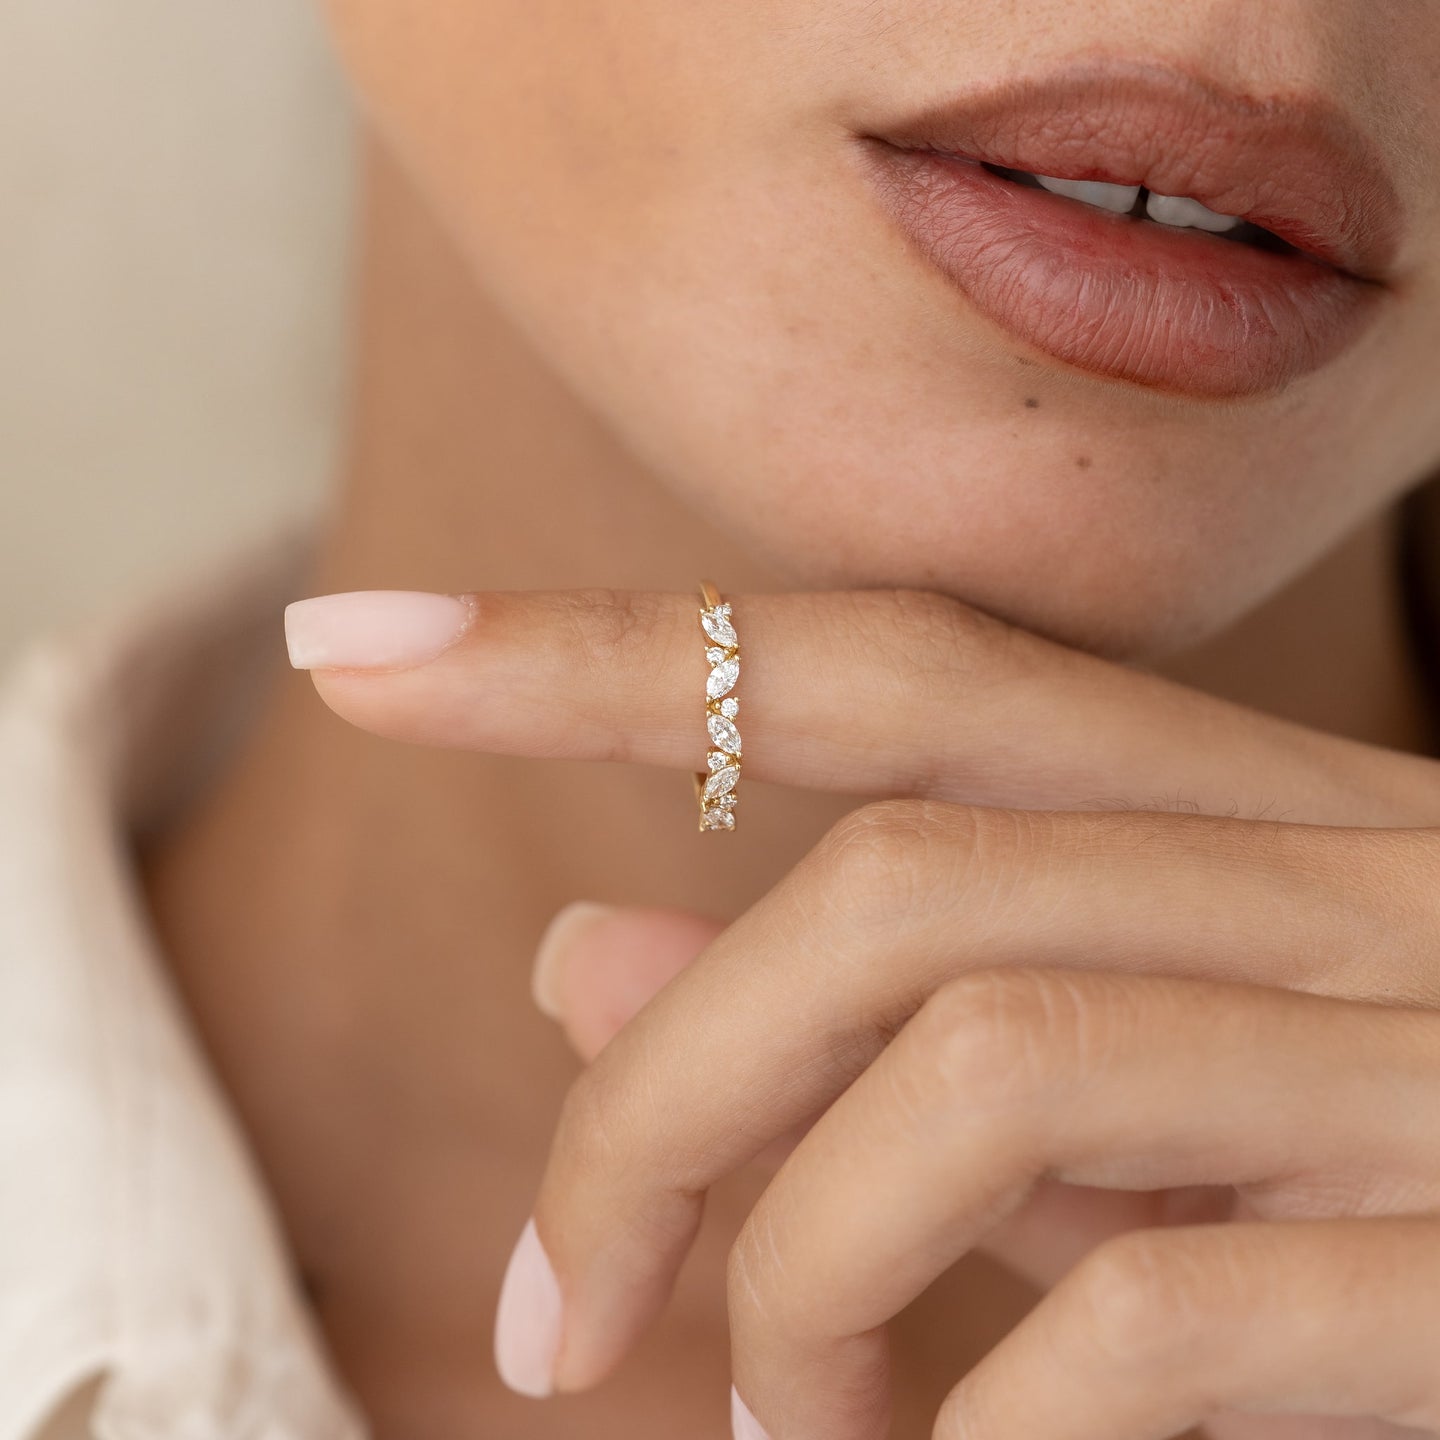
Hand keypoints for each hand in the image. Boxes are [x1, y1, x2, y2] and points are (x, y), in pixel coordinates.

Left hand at [292, 585, 1439, 1439]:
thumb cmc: (1413, 1184)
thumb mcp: (1125, 1094)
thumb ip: (870, 1019)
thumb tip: (578, 948)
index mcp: (1250, 821)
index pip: (875, 665)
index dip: (592, 642)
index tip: (350, 642)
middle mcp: (1350, 878)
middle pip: (885, 876)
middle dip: (655, 1087)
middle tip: (547, 1311)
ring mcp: (1432, 1051)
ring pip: (977, 1045)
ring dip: (794, 1257)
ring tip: (762, 1424)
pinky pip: (1152, 1300)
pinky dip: (979, 1414)